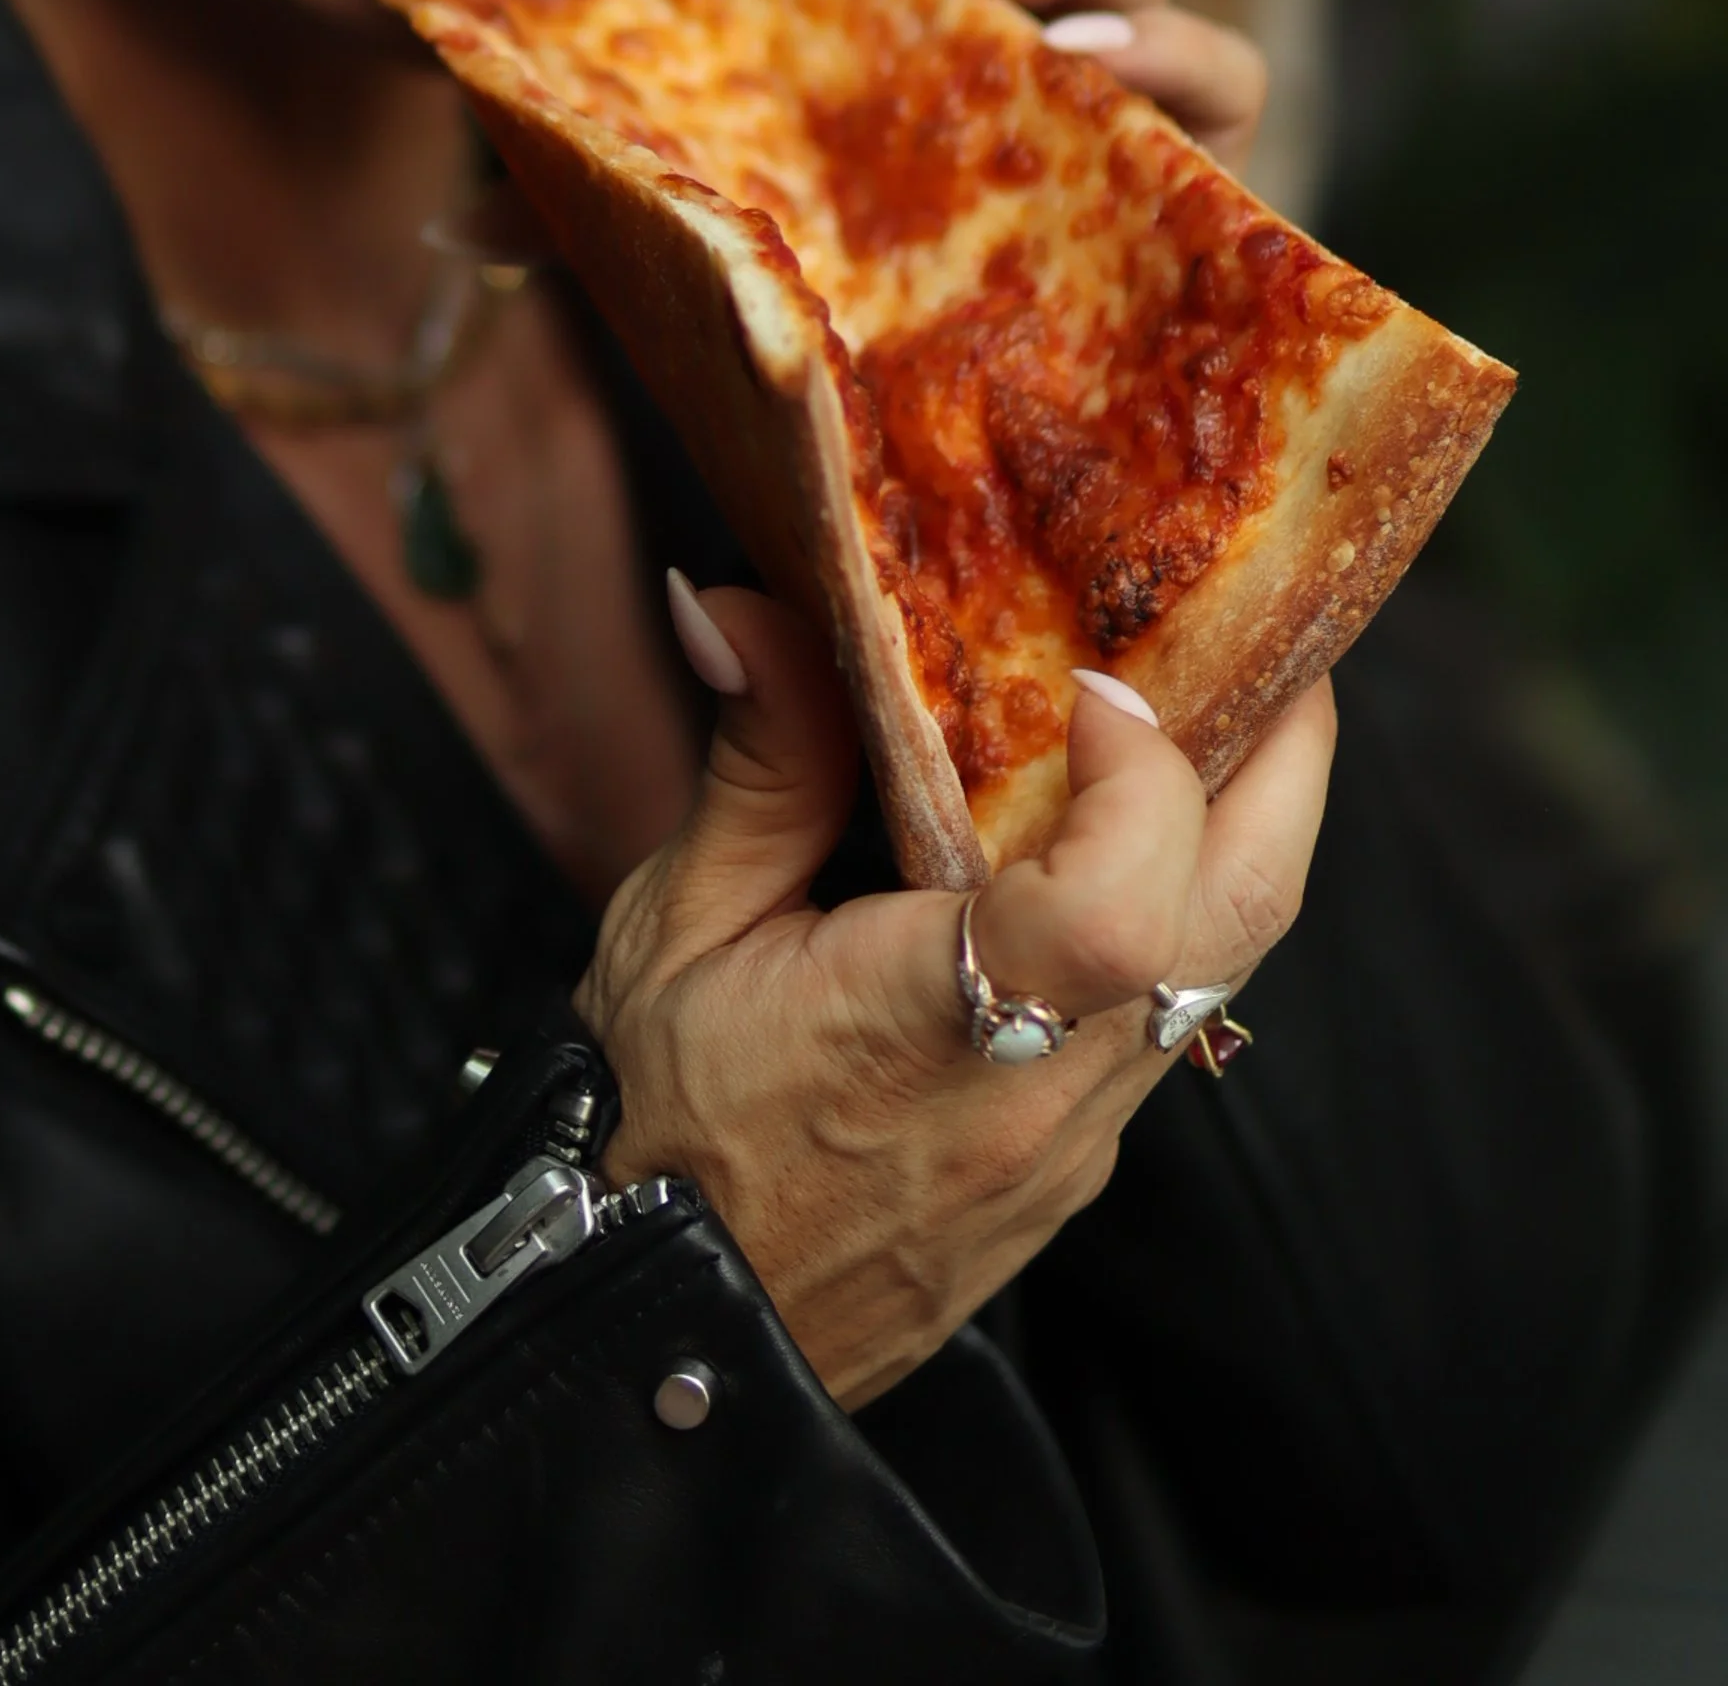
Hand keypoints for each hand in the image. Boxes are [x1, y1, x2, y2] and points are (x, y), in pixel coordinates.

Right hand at [581, 586, 1333, 1410]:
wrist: (665, 1336)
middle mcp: (1043, 1097)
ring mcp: (1078, 1144)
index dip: (1142, 773)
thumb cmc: (656, 1135)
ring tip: (1198, 701)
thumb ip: (757, 764)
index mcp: (935, 1030)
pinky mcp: (1077, 1166)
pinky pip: (1168, 1016)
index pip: (1121, 911)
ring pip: (1226, 965)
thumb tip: (743, 603)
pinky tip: (1112, 838)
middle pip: (1242, 917)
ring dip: (1236, 822)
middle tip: (1260, 632)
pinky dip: (1173, 903)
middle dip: (1284, 756)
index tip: (1093, 681)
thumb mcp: (671, 930)